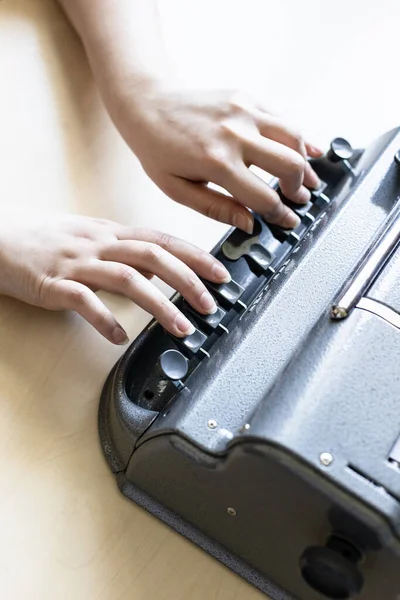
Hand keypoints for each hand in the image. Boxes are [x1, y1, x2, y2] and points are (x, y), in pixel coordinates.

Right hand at [0, 213, 229, 343]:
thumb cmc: (41, 238)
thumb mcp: (89, 237)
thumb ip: (123, 251)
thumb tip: (156, 268)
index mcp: (109, 232)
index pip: (162, 239)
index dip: (195, 255)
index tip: (221, 272)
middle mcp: (98, 244)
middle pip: (152, 256)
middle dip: (188, 280)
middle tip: (212, 304)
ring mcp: (76, 262)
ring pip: (126, 278)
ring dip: (159, 304)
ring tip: (182, 328)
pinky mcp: (52, 283)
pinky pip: (82, 301)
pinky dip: (105, 319)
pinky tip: (120, 337)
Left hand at [112, 86, 323, 233]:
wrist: (146, 104)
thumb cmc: (157, 149)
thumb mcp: (177, 190)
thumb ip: (216, 208)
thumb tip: (249, 224)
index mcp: (217, 163)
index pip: (264, 197)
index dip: (280, 214)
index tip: (288, 221)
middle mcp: (235, 135)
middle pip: (289, 165)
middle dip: (299, 189)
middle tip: (299, 200)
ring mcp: (243, 112)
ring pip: (293, 138)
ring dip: (306, 162)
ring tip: (308, 179)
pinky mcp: (246, 98)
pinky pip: (283, 117)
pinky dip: (300, 136)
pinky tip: (310, 150)